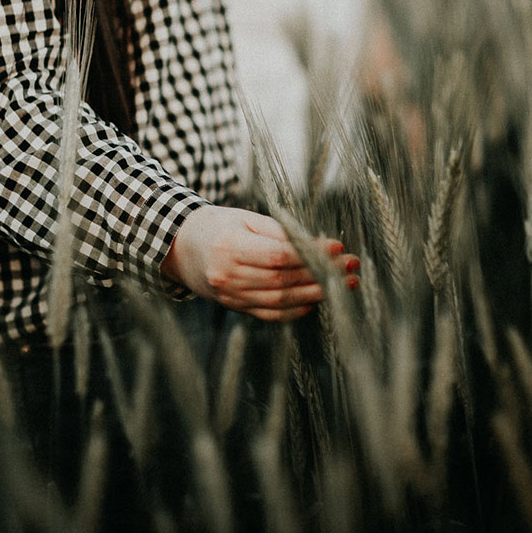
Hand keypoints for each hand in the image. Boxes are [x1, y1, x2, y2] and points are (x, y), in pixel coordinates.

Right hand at [160, 205, 359, 320]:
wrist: (180, 248)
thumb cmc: (218, 226)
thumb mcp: (245, 219)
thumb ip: (280, 233)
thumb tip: (318, 246)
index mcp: (229, 248)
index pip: (278, 256)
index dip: (311, 254)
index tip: (338, 247)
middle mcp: (228, 276)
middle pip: (283, 280)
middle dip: (322, 274)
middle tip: (351, 267)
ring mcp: (230, 296)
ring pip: (280, 300)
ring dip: (316, 293)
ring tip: (343, 285)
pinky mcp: (235, 306)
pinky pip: (269, 313)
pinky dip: (295, 309)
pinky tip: (316, 300)